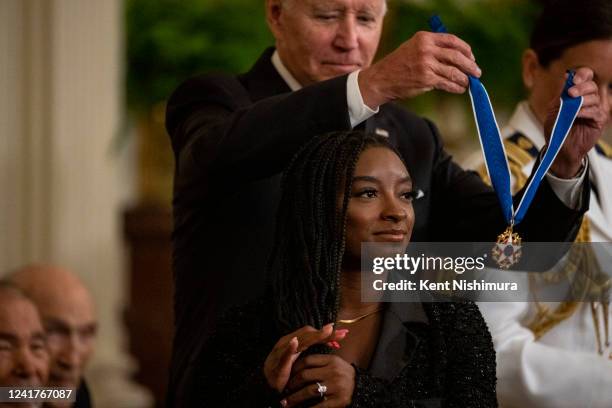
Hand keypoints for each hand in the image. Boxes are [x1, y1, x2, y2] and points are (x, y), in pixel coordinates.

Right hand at [263, 324, 346, 392]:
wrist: (269, 385)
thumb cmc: (287, 371)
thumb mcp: (303, 359)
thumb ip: (315, 349)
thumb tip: (333, 342)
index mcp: (295, 341)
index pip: (313, 333)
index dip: (327, 333)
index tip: (343, 334)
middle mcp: (288, 342)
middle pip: (309, 334)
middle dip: (326, 333)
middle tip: (342, 334)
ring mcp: (282, 351)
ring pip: (300, 341)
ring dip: (314, 336)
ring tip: (327, 331)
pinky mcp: (278, 364)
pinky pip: (284, 355)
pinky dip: (289, 348)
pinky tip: (295, 342)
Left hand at [281, 354, 355, 407]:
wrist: (362, 389)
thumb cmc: (344, 376)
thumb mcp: (335, 364)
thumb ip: (320, 362)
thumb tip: (296, 363)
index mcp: (332, 360)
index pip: (307, 361)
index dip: (294, 368)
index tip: (286, 374)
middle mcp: (334, 372)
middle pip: (305, 376)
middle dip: (291, 384)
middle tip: (284, 390)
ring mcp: (336, 386)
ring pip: (309, 391)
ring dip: (294, 398)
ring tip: (286, 403)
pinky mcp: (338, 401)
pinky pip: (318, 406)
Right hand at [359, 31, 481, 107]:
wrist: (381, 79)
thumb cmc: (398, 65)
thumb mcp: (413, 48)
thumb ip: (432, 48)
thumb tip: (456, 57)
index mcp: (424, 38)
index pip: (452, 41)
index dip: (465, 49)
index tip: (471, 57)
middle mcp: (426, 49)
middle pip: (456, 56)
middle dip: (469, 65)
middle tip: (476, 72)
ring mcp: (426, 64)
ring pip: (453, 71)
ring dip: (464, 78)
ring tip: (468, 83)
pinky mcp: (426, 79)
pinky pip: (447, 83)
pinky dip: (456, 87)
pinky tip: (459, 89)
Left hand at [547, 67, 608, 177]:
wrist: (558, 146)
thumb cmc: (556, 127)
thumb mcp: (554, 108)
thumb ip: (561, 94)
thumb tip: (566, 76)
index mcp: (577, 93)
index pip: (586, 77)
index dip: (581, 75)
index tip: (572, 79)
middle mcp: (588, 99)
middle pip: (592, 85)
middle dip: (581, 87)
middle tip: (571, 93)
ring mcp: (594, 109)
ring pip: (594, 98)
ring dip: (582, 101)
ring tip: (571, 108)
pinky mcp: (598, 120)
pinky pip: (596, 111)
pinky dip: (585, 111)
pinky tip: (577, 114)